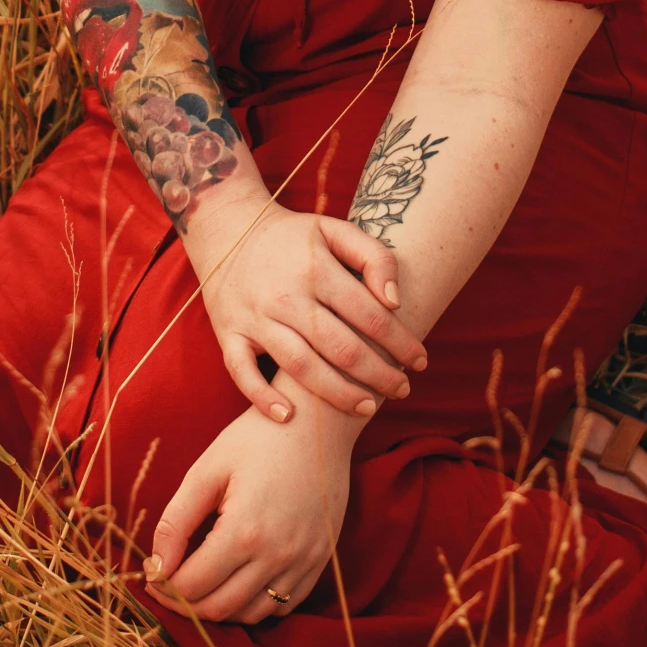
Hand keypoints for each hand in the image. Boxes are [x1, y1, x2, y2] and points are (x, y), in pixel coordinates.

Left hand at [144, 402, 354, 624]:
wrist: (318, 422)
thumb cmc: (258, 438)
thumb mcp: (207, 471)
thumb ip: (175, 522)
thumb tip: (155, 568)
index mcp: (244, 532)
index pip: (192, 586)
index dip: (163, 588)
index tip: (151, 576)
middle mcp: (277, 555)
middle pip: (218, 608)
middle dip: (184, 605)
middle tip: (167, 586)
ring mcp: (303, 561)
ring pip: (250, 614)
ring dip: (219, 609)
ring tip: (200, 585)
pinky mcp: (320, 560)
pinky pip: (283, 605)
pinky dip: (254, 605)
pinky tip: (237, 583)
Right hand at [181, 187, 426, 422]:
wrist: (226, 229)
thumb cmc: (292, 236)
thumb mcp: (335, 230)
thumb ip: (374, 257)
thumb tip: (396, 301)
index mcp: (315, 268)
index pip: (369, 314)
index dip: (400, 342)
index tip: (420, 361)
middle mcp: (285, 296)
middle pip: (340, 347)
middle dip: (379, 374)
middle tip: (402, 389)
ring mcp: (255, 317)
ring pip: (300, 366)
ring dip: (337, 393)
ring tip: (368, 407)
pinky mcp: (229, 334)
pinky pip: (241, 372)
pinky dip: (262, 398)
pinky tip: (289, 417)